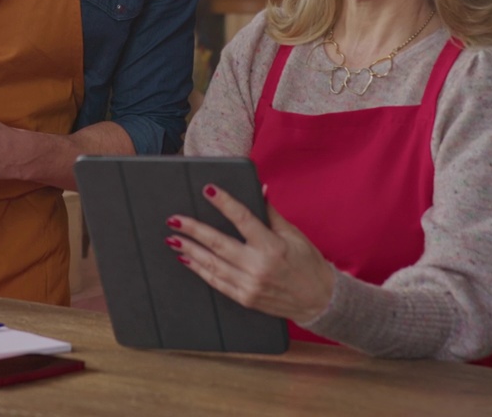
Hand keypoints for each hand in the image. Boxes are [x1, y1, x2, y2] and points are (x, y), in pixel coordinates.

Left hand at [166, 184, 336, 323]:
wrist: (319, 300)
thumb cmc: (308, 263)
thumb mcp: (294, 235)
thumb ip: (272, 214)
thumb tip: (258, 189)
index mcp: (272, 246)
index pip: (243, 219)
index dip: (224, 203)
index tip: (208, 190)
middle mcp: (259, 266)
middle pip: (219, 244)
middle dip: (193, 230)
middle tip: (174, 220)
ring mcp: (250, 285)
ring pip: (213, 264)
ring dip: (190, 250)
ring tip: (173, 239)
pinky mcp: (245, 298)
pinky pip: (217, 282)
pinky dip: (200, 270)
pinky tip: (188, 259)